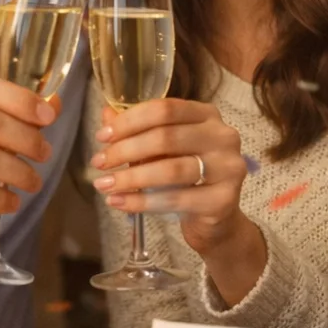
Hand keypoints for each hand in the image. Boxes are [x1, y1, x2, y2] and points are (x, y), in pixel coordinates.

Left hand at [89, 99, 249, 256]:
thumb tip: (107, 115)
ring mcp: (228, 168)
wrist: (216, 218)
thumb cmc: (186, 177)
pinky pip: (175, 199)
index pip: (165, 109)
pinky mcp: (224, 200)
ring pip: (171, 169)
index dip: (130, 121)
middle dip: (125, 150)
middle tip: (98, 163)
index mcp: (207, 115)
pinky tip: (119, 202)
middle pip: (166, 137)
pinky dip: (142, 202)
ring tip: (104, 185)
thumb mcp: (161, 150)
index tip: (102, 136)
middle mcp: (223, 137)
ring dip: (130, 178)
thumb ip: (137, 131)